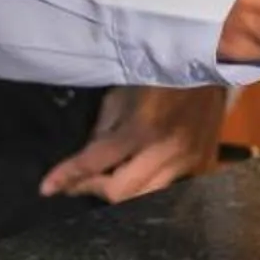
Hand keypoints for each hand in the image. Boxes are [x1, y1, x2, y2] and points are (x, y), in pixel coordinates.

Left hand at [40, 84, 227, 201]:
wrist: (212, 61)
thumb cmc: (162, 70)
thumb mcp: (123, 91)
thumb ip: (103, 128)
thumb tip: (88, 157)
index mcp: (143, 127)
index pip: (96, 162)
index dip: (67, 176)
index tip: (47, 188)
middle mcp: (167, 150)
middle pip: (122, 193)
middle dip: (93, 189)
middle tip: (79, 181)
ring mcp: (189, 160)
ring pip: (147, 198)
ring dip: (123, 192)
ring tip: (108, 179)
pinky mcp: (204, 163)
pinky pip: (171, 189)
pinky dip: (150, 186)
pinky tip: (140, 174)